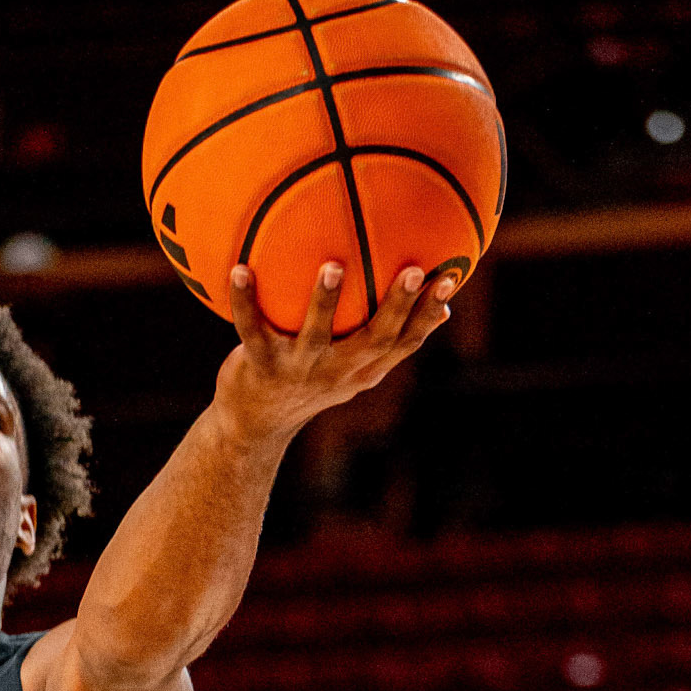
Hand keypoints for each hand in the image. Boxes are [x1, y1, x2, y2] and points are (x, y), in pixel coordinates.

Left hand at [213, 259, 454, 445]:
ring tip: (333, 266)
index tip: (449, 279)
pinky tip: (240, 269)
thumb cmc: (312, 383)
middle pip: (373, 340)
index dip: (427, 314)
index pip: (405, 342)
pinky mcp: (261, 366)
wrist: (255, 425)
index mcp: (363, 369)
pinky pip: (252, 330)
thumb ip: (393, 342)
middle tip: (413, 270)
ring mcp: (299, 370)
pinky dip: (245, 301)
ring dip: (325, 301)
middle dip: (395, 306)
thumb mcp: (356, 369)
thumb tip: (446, 308)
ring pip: (315, 335)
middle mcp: (336, 371)